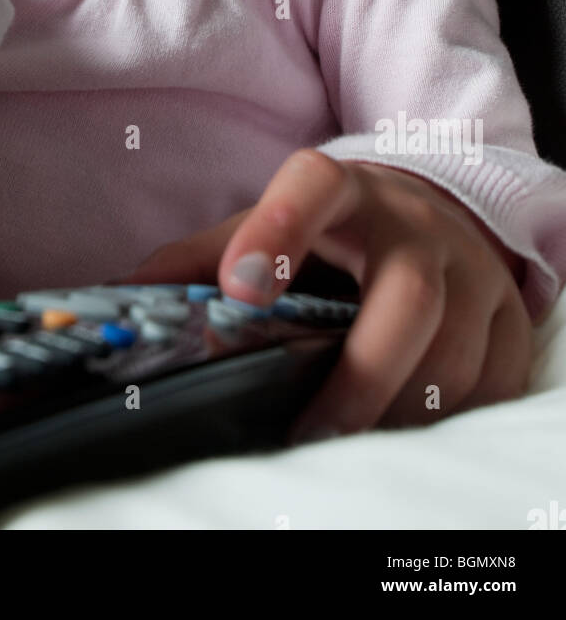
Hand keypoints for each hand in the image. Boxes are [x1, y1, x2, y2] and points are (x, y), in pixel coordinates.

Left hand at [128, 147, 533, 442]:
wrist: (432, 217)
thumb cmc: (333, 233)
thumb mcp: (268, 227)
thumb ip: (200, 259)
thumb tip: (115, 297)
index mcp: (344, 190)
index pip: (314, 186)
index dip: (277, 230)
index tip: (238, 290)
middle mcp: (416, 224)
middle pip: (409, 295)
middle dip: (361, 371)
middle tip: (308, 431)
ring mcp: (472, 269)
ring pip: (456, 353)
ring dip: (401, 409)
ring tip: (348, 439)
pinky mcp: (510, 317)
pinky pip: (492, 382)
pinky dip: (449, 417)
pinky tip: (405, 429)